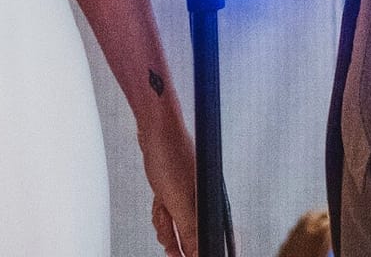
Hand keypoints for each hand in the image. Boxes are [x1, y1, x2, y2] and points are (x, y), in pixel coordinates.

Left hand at [140, 111, 199, 256]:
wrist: (155, 127)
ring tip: (161, 213)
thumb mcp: (177, 201)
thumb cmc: (170, 154)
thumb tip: (198, 253)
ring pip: (180, 225)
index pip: (214, 238)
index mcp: (212, 204)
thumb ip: (189, 231)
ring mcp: (191, 194)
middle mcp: (205, 200)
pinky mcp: (179, 189)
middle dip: (178, 241)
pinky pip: (171, 212)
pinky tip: (159, 204)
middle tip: (169, 246)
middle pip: (195, 236)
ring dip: (166, 224)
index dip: (203, 250)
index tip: (188, 255)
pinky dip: (161, 212)